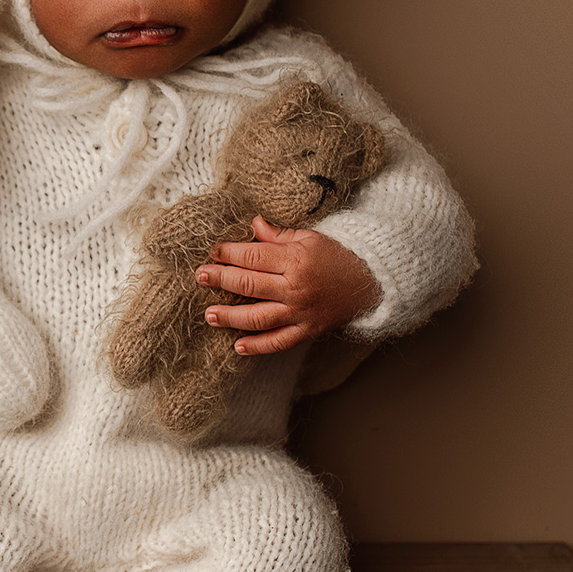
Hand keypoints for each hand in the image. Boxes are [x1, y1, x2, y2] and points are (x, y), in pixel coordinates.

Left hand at [194, 218, 379, 355]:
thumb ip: (278, 235)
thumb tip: (253, 224)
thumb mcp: (310, 237)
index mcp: (296, 259)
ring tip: (210, 314)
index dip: (229, 253)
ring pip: (258, 317)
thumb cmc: (338, 255)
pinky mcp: (307, 330)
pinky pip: (279, 341)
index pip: (254, 256)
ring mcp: (300, 312)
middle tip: (200, 276)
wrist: (371, 281)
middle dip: (221, 279)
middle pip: (249, 284)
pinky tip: (237, 347)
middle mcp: (295, 287)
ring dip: (231, 317)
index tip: (213, 251)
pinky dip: (258, 347)